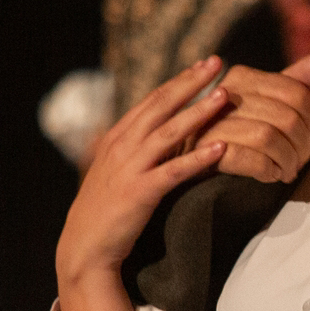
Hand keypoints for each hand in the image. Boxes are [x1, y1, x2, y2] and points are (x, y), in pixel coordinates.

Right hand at [55, 57, 237, 310]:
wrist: (85, 247)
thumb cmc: (105, 211)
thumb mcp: (116, 171)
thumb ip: (135, 149)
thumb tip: (162, 133)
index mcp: (118, 137)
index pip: (153, 100)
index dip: (180, 80)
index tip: (205, 65)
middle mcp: (122, 146)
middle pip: (161, 105)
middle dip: (191, 82)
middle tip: (218, 63)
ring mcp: (130, 168)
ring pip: (169, 132)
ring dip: (198, 113)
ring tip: (224, 97)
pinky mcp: (139, 193)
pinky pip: (173, 171)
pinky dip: (196, 159)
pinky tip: (219, 149)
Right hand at [212, 49, 309, 182]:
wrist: (188, 157)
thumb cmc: (234, 128)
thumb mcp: (265, 100)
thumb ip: (297, 81)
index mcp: (241, 77)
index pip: (295, 92)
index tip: (309, 133)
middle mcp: (224, 95)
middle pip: (286, 118)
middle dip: (302, 145)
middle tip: (300, 158)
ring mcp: (211, 124)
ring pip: (268, 138)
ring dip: (287, 160)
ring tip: (288, 169)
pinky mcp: (204, 152)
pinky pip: (247, 158)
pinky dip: (266, 170)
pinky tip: (270, 174)